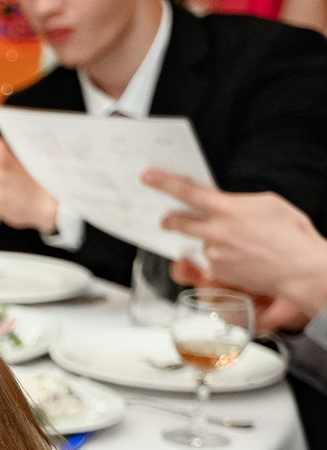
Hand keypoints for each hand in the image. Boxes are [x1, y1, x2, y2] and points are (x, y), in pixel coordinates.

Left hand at [150, 171, 326, 328]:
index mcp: (228, 210)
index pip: (188, 192)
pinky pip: (213, 261)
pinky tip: (245, 258)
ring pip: (204, 243)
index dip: (164, 183)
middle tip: (166, 219)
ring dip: (214, 241)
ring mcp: (214, 254)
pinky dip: (224, 258)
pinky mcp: (216, 273)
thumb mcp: (267, 204)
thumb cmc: (291, 234)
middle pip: (179, 223)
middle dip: (170, 220)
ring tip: (245, 244)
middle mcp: (216, 233)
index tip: (148, 177)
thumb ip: (238, 202)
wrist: (301, 269)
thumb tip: (224, 204)